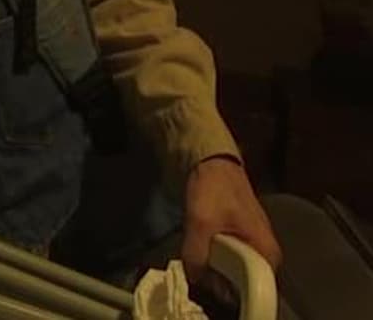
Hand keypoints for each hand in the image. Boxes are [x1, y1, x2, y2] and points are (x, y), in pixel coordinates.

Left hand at [181, 155, 282, 288]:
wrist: (214, 163)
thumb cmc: (215, 190)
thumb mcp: (201, 222)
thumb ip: (197, 254)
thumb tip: (194, 280)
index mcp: (267, 254)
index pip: (258, 292)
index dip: (234, 299)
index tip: (213, 298)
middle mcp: (267, 255)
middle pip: (245, 285)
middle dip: (221, 287)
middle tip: (199, 285)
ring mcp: (254, 248)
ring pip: (235, 274)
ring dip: (215, 275)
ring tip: (196, 274)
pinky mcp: (241, 241)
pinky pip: (230, 263)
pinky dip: (214, 264)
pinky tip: (198, 264)